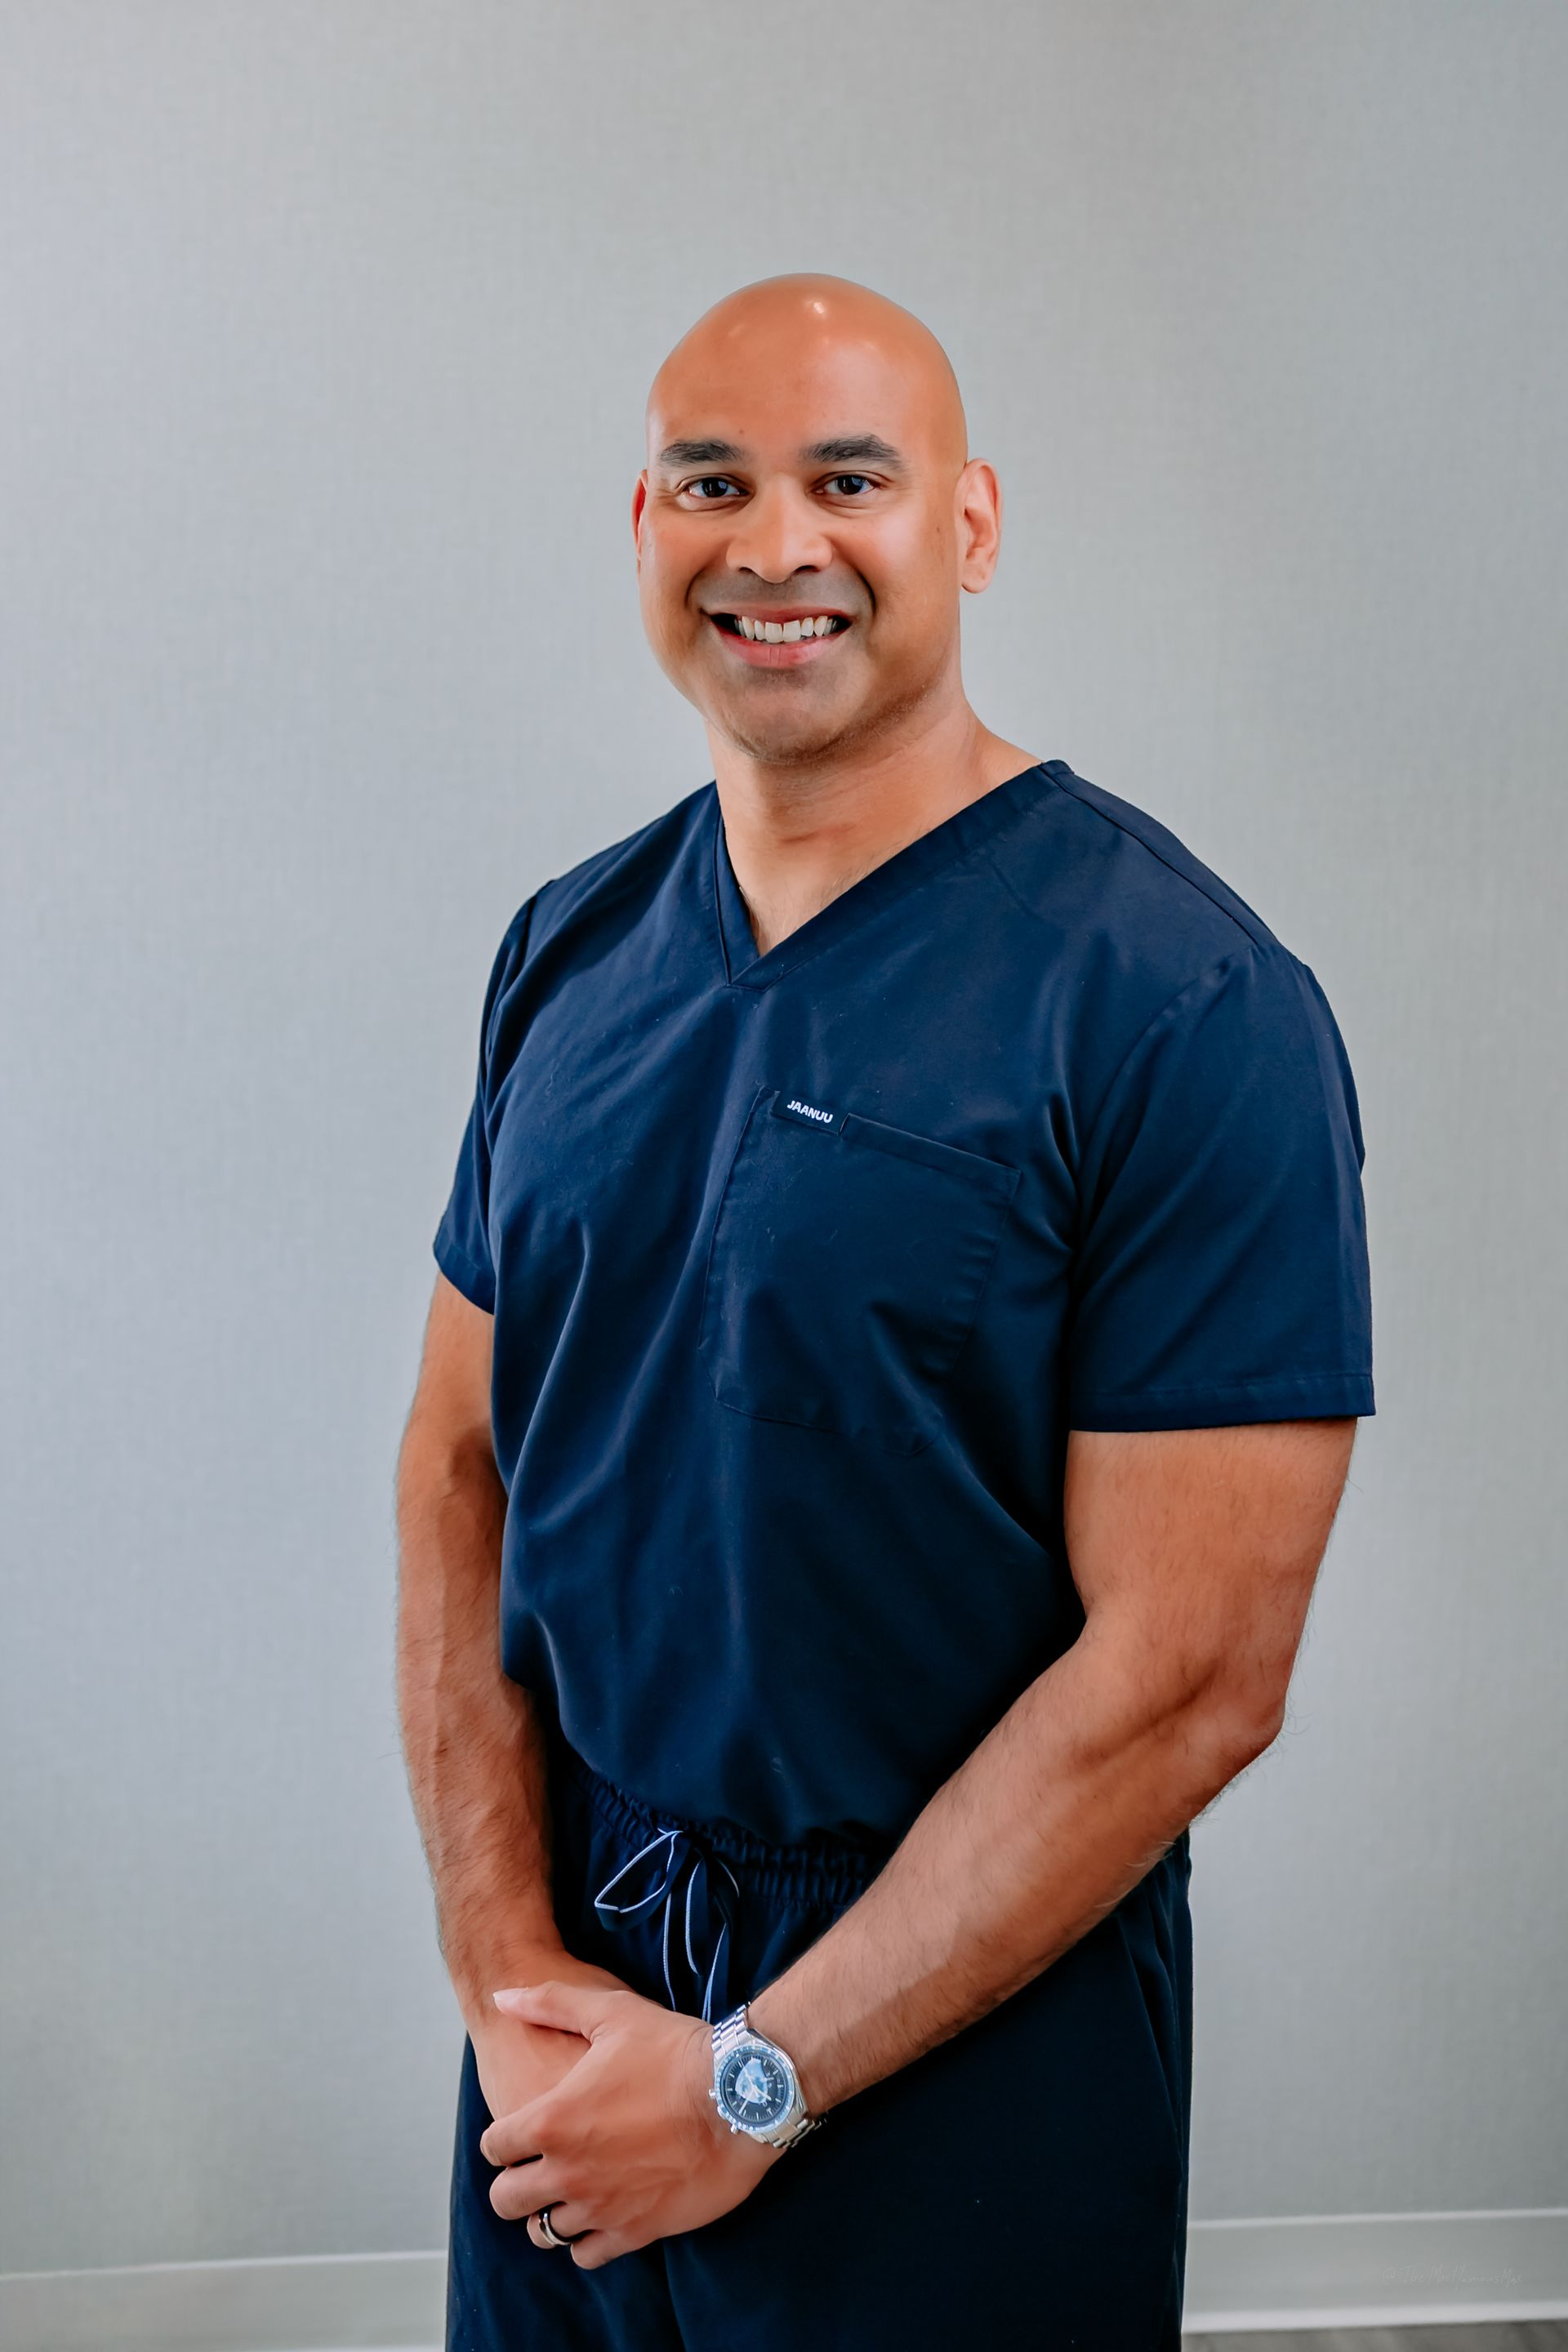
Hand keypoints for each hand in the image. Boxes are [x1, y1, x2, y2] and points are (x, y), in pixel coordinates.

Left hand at [478, 1980, 780, 2267]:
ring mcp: (600, 2207)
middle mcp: (567, 2172)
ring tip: (571, 2191)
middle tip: (538, 2167)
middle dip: (515, 2183)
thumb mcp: (610, 2011)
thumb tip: (503, 1995)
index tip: (522, 2132)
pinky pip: (587, 2256)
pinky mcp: (636, 2232)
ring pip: (544, 2233)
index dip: (504, 2139)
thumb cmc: (674, 2050)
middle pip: (505, 2200)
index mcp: (551, 2121)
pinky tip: (602, 2213)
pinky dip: (587, 2239)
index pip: (493, 2148)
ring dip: (550, 2211)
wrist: (739, 2097)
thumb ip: (550, 2003)